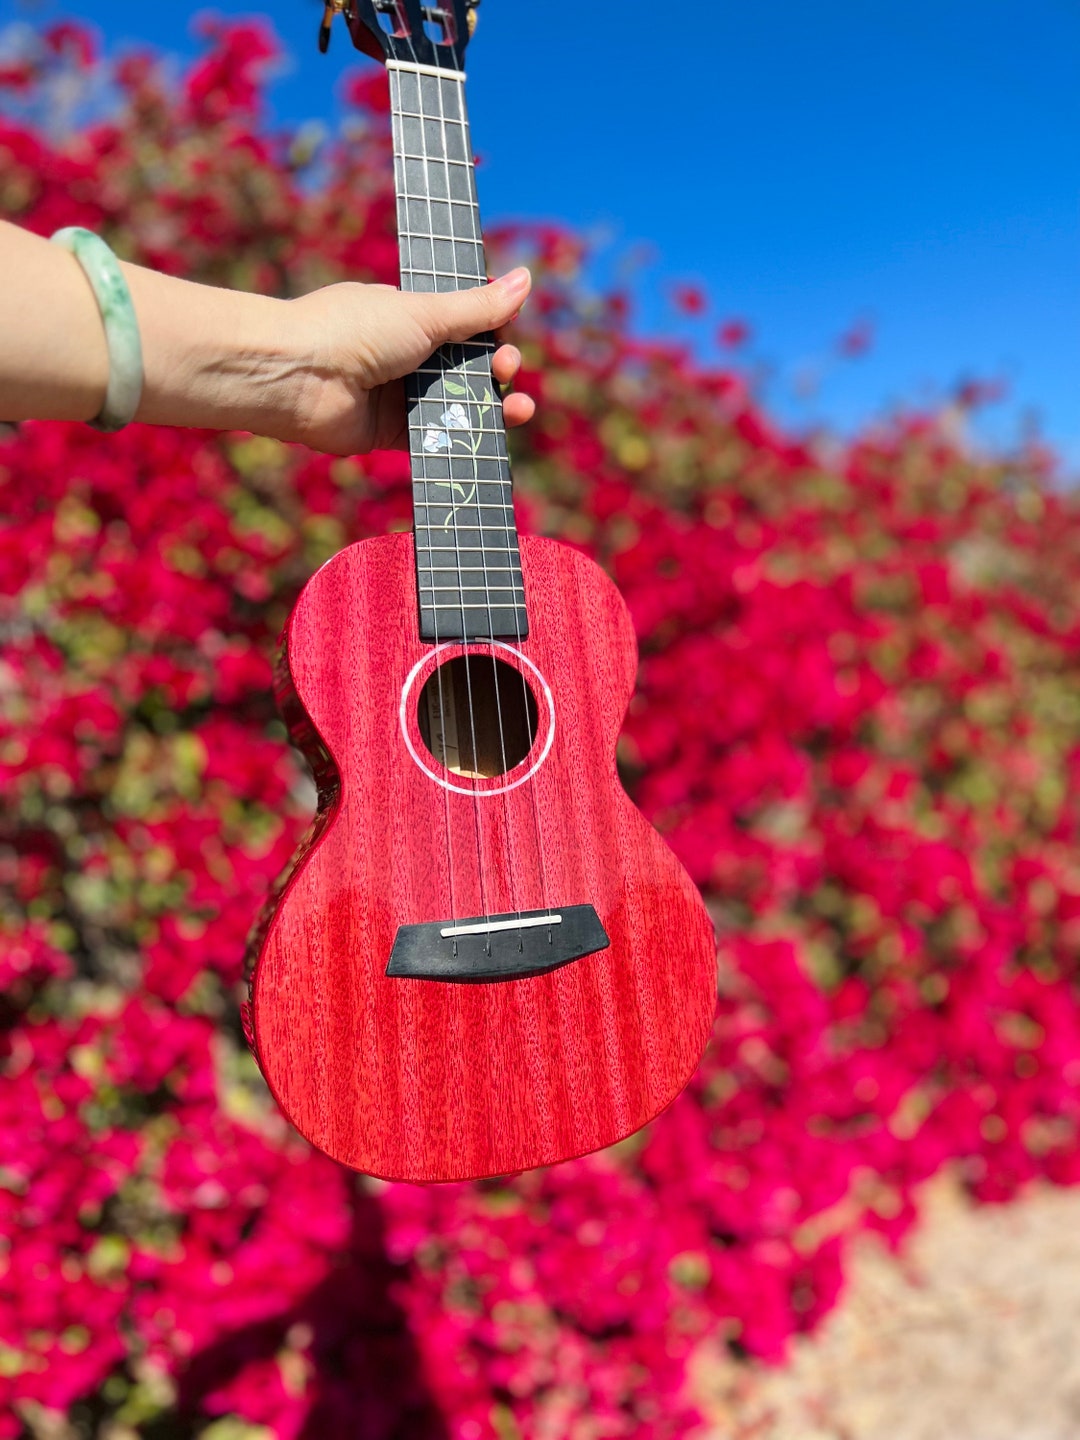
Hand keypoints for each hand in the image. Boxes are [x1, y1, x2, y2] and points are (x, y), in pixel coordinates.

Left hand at [276, 267, 535, 454]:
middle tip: (505, 370)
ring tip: (518, 408)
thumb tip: (526, 278)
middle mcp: (407, 354)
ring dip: (493, 407)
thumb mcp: (425, 312)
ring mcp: (400, 395)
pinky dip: (465, 439)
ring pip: (458, 404)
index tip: (506, 339)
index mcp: (411, 316)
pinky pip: (438, 438)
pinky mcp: (393, 434)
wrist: (299, 376)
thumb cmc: (355, 331)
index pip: (466, 327)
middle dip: (497, 370)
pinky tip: (492, 438)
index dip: (493, 335)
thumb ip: (478, 307)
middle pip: (468, 367)